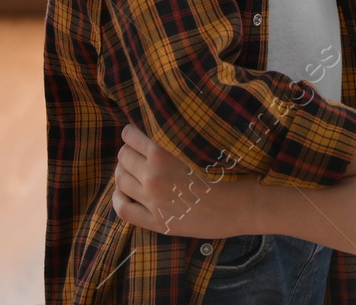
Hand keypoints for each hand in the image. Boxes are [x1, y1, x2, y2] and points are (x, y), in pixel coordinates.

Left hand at [112, 124, 262, 238]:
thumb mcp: (197, 150)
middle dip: (125, 153)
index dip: (129, 134)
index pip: (133, 139)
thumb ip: (174, 145)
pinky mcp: (154, 221)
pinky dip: (118, 198)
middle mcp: (152, 177)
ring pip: (120, 181)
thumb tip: (156, 137)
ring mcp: (151, 201)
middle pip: (124, 159)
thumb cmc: (226, 173)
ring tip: (127, 171)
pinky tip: (122, 194)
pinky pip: (123, 209)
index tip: (130, 133)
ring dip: (121, 173)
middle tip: (131, 153)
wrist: (237, 206)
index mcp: (163, 156)